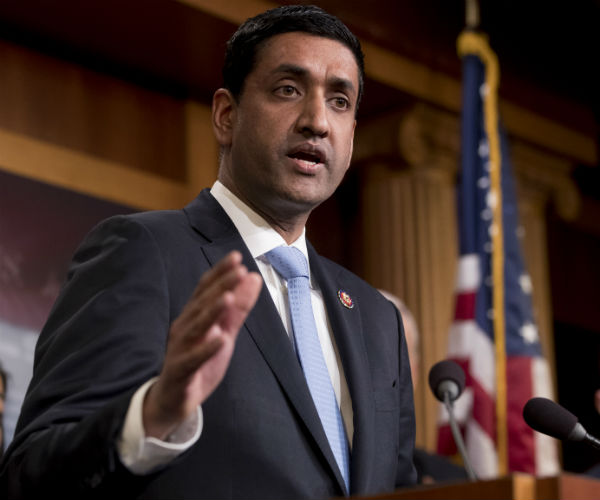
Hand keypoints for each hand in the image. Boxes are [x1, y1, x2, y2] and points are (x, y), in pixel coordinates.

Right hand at [143, 251, 261, 438]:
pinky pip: (193, 359)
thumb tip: (252, 278)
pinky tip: (220, 339)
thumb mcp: (224, 333)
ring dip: (212, 311)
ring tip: (228, 297)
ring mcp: (180, 348)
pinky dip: (206, 348)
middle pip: (202, 303)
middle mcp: (184, 327)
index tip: (237, 257)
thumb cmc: (199, 361)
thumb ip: (238, 308)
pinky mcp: (180, 371)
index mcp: (194, 315)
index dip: (220, 273)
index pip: (206, 289)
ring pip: (196, 327)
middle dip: (221, 286)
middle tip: (239, 270)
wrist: (174, 400)